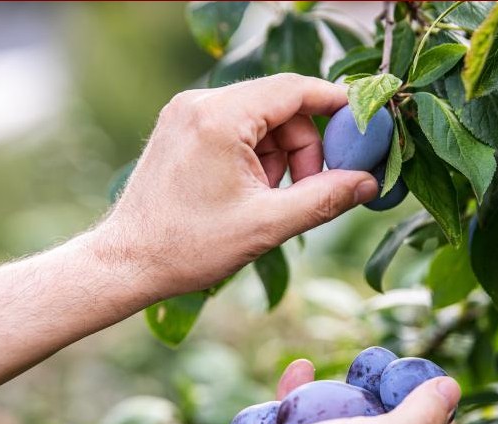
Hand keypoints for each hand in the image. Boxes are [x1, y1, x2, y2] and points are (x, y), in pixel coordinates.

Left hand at [91, 74, 378, 300]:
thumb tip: (369, 182)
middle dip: (304, 146)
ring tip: (268, 199)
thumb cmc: (189, 245)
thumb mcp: (268, 224)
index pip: (295, 89)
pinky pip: (237, 129)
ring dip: (280, 156)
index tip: (362, 125)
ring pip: (260, 119)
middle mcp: (200, 103)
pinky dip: (256, 156)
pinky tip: (250, 192)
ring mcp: (187, 113)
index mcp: (219, 117)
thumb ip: (325, 198)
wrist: (128, 261)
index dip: (335, 104)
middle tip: (307, 190)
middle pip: (280, 106)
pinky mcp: (182, 129)